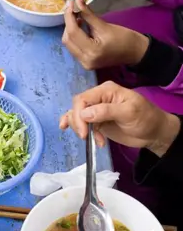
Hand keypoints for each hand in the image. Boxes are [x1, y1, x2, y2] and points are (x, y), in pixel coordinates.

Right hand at [59, 81, 180, 156]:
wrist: (154, 132)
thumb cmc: (145, 118)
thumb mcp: (129, 113)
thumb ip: (106, 111)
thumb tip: (84, 114)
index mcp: (106, 90)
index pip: (83, 99)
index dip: (78, 115)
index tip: (84, 132)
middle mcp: (99, 98)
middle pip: (77, 107)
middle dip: (78, 123)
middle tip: (85, 137)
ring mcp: (96, 110)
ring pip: (77, 116)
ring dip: (80, 128)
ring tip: (94, 140)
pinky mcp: (97, 121)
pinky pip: (81, 123)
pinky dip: (79, 129)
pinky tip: (83, 135)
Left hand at [62, 0, 148, 69]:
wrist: (135, 52)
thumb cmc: (124, 38)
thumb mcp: (104, 25)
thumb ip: (87, 13)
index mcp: (92, 51)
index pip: (73, 32)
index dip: (69, 16)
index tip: (70, 3)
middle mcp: (85, 60)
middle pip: (67, 39)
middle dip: (68, 23)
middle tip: (74, 10)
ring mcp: (84, 63)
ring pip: (69, 44)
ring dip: (70, 30)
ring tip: (78, 18)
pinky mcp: (85, 63)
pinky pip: (74, 48)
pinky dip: (74, 37)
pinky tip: (81, 28)